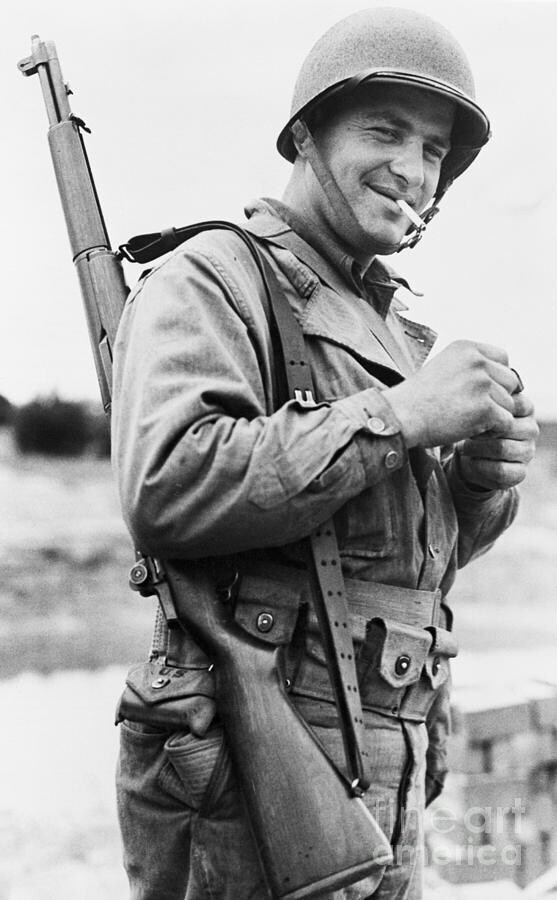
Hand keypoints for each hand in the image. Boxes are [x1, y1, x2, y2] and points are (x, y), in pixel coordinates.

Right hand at [386, 340, 520, 447]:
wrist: (401, 417)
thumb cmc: (418, 399)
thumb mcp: (443, 368)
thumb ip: (471, 367)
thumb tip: (504, 378)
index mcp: (467, 348)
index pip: (503, 358)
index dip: (496, 378)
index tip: (479, 392)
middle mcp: (477, 361)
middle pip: (510, 381)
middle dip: (498, 398)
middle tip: (474, 410)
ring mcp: (482, 384)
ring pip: (509, 404)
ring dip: (494, 416)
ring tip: (467, 420)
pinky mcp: (485, 408)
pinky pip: (506, 421)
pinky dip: (492, 430)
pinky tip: (471, 430)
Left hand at [457, 392, 537, 489]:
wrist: (471, 456)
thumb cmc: (475, 423)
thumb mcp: (479, 405)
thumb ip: (484, 393)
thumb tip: (483, 379)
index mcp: (525, 408)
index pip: (513, 403)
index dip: (487, 409)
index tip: (468, 411)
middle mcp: (531, 429)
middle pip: (507, 426)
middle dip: (481, 429)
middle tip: (464, 430)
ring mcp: (528, 452)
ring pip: (502, 448)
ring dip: (477, 448)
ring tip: (463, 445)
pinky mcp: (520, 473)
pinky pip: (500, 470)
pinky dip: (479, 465)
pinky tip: (469, 460)